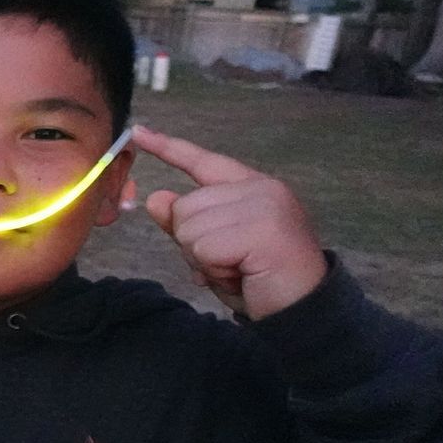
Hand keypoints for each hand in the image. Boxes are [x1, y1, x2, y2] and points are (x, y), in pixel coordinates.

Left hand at [136, 126, 327, 319]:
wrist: (302, 310)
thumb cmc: (259, 281)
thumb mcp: (213, 250)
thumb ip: (186, 224)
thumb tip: (156, 198)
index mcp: (252, 187)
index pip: (204, 162)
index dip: (169, 148)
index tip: (139, 132)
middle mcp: (261, 188)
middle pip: (184, 207)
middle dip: (194, 244)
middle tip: (230, 262)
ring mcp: (264, 204)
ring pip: (189, 228)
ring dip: (204, 259)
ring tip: (238, 268)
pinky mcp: (262, 228)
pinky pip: (204, 248)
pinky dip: (214, 269)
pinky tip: (242, 274)